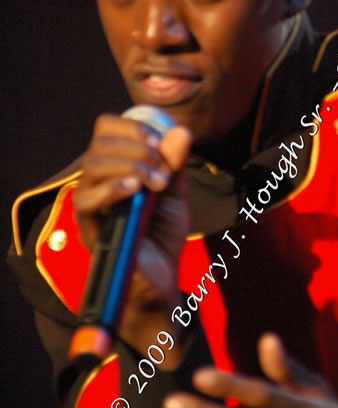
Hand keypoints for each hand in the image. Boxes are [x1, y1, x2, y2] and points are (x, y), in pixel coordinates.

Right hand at [73, 113, 191, 355]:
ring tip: (156, 183)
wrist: (161, 279)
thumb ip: (175, 163)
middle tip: (163, 170)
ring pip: (91, 166)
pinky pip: (86, 200)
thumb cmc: (163, 235)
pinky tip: (135, 191)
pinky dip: (112, 188)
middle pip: (99, 143)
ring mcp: (91, 206)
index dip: (132, 127)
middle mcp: (97, 182)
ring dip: (130, 166)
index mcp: (115, 168)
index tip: (160, 143)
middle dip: (137, 148)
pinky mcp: (90, 228)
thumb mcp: (175, 193)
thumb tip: (181, 130)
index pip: (106, 129)